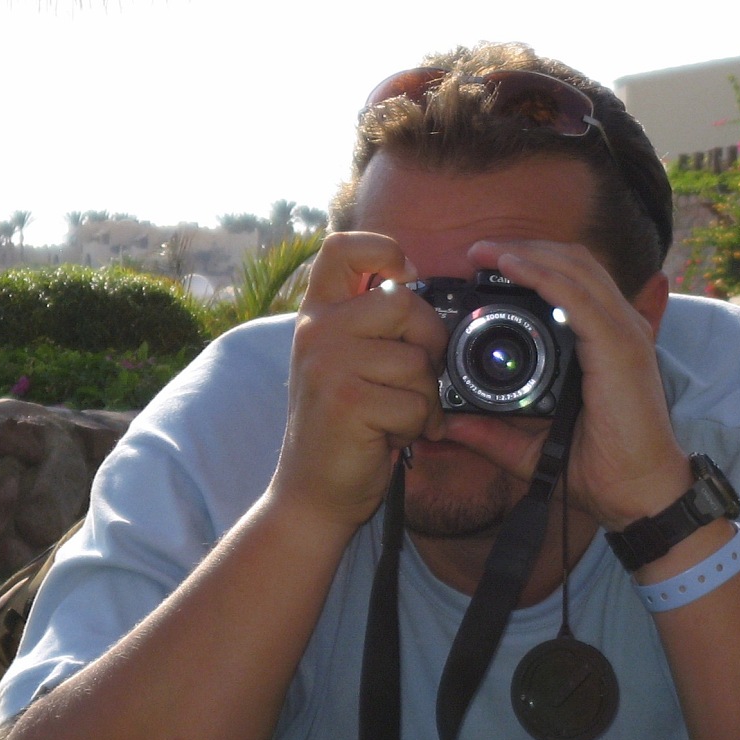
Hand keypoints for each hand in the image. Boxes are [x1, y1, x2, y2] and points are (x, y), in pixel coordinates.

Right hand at [272, 232, 446, 528]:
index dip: (384, 250)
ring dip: (422, 398)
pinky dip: (416, 426)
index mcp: (317, 314)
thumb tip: (414, 281)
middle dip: (428, 346)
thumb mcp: (346, 361)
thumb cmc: (343, 426)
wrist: (311, 492)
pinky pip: (417, 402)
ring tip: (394, 416)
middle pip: (404, 304)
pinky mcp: (348, 401)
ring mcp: (328, 365)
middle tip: (414, 380)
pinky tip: (389, 437)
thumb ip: (371, 322)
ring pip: (417, 361)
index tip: (404, 280)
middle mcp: (316, 331)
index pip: (343, 247)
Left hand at [441, 240, 689, 529]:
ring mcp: (623, 335)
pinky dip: (544, 276)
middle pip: (572, 262)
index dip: (529, 265)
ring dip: (529, 253)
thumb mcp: (531, 448)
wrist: (637, 497)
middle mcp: (617, 328)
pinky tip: (513, 267)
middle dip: (524, 248)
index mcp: (602, 342)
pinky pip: (579, 298)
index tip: (483, 270)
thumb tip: (449, 425)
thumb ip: (492, 434)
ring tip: (486, 253)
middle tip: (478, 252)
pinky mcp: (621, 348)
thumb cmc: (598, 471)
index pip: (569, 281)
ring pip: (576, 268)